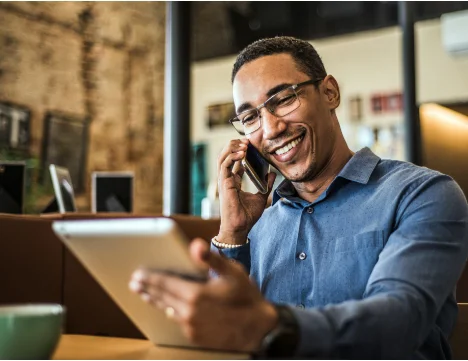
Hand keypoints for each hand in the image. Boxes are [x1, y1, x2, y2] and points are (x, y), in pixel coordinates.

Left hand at [129, 238, 277, 352]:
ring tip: (143, 294)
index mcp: (196, 294)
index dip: (149, 278)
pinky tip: (165, 307)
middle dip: (146, 288)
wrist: (259, 328)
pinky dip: (168, 311)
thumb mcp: (233, 272)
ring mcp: (191, 326)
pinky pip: (177, 320)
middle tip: (134, 282)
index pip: (164, 283)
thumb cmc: (247, 297)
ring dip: (153, 300)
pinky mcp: (195, 336)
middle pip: (161, 297)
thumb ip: (211, 259)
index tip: (138, 273)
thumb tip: (195, 245)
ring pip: (166, 310)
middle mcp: (190, 312)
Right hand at [217, 139, 275, 243]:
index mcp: (233, 182)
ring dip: (232, 148)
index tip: (250, 145)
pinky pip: (224, 165)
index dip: (240, 151)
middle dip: (235, 145)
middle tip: (247, 140)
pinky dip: (232, 156)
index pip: (233, 161)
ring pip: (222, 157)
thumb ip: (266, 185)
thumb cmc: (247, 216)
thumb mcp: (261, 197)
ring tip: (244, 144)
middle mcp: (227, 179)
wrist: (241, 227)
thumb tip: (272, 174)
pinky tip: (242, 153)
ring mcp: (224, 181)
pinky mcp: (224, 183)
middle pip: (225, 156)